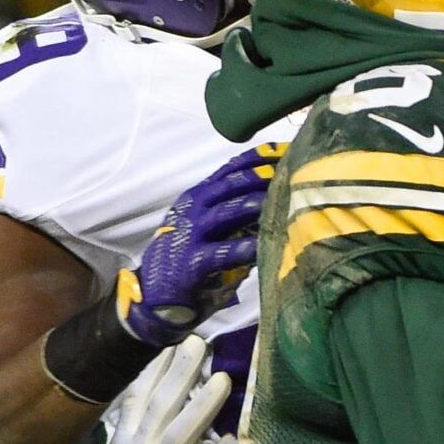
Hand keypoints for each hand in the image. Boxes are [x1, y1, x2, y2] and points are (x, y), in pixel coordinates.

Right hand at [117, 144, 273, 345]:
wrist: (153, 295)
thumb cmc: (188, 257)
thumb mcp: (206, 225)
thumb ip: (233, 210)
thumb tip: (276, 195)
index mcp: (198, 197)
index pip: (230, 170)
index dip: (258, 157)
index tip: (286, 148)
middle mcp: (194, 209)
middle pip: (230, 184)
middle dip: (260, 174)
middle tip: (291, 168)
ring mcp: (191, 235)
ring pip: (225, 212)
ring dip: (252, 203)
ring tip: (279, 197)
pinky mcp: (192, 263)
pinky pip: (222, 252)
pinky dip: (243, 248)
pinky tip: (262, 245)